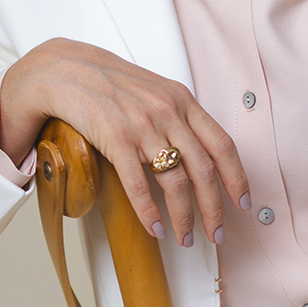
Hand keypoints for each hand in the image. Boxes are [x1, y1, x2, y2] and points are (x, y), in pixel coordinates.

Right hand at [0, 37, 249, 247]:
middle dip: (214, 209)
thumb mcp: (153, 90)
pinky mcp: (115, 138)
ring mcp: (142, 125)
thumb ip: (176, 115)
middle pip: (204, 170)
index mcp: (181, 100)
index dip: (237, 178)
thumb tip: (196, 153)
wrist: (65, 69)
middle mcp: (167, 111)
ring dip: (184, 217)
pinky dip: (150, 212)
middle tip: (216, 234)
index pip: (222, 144)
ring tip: (185, 237)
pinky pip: (139, 184)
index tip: (242, 203)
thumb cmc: (108, 82)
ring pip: (176, 182)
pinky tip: (155, 227)